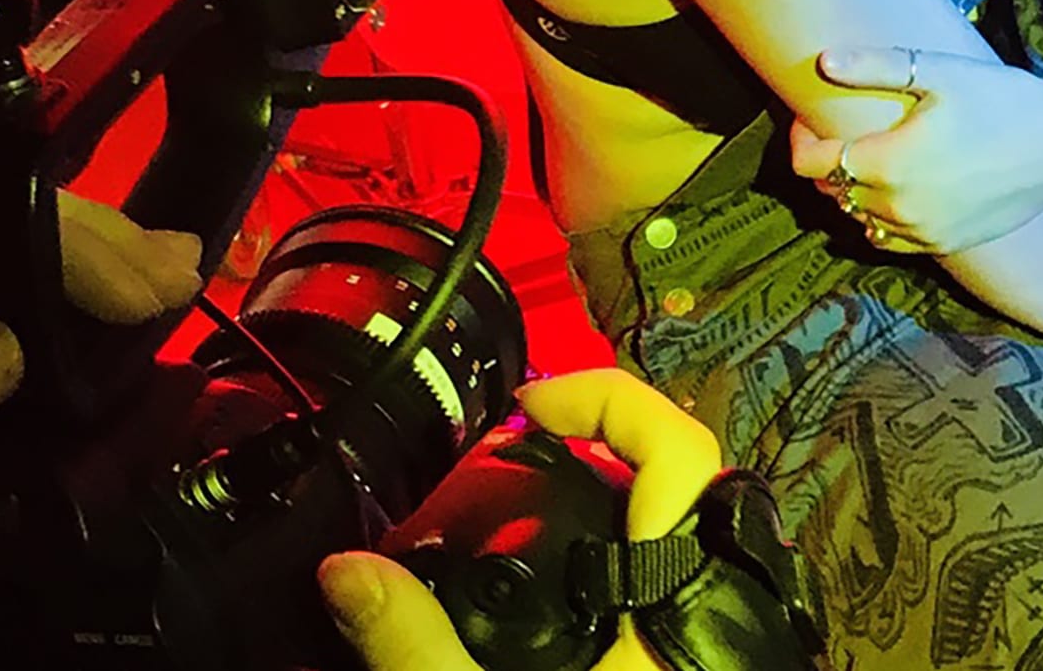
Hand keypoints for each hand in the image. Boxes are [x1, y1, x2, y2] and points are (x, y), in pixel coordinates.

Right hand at [317, 369, 721, 670]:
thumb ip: (415, 645)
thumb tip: (346, 574)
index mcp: (671, 600)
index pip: (678, 451)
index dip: (606, 399)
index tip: (531, 405)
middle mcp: (695, 602)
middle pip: (674, 475)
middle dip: (592, 446)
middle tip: (516, 446)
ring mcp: (690, 633)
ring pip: (665, 531)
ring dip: (595, 505)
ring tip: (519, 507)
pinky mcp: (670, 660)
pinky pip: (651, 582)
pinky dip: (600, 562)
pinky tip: (544, 581)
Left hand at [788, 46, 1042, 255]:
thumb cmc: (1003, 100)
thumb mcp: (938, 73)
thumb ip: (875, 67)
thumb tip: (823, 61)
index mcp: (887, 164)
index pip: (812, 163)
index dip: (802, 138)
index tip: (808, 117)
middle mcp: (898, 208)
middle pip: (831, 191)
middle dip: (824, 161)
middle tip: (836, 132)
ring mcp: (923, 232)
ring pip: (857, 219)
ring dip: (850, 192)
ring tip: (866, 159)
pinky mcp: (945, 245)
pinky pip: (890, 239)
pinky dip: (880, 218)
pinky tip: (894, 190)